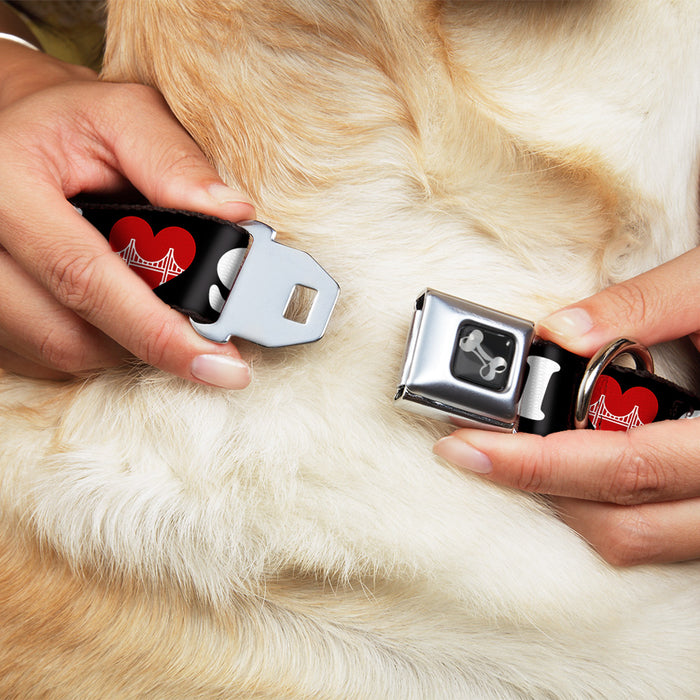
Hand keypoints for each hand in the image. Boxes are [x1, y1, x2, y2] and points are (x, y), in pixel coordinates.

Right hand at [0, 40, 254, 386]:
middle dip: (148, 341)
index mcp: (7, 186)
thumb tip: (233, 214)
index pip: (85, 278)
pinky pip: (45, 357)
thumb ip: (175, 161)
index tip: (219, 364)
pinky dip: (95, 342)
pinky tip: (114, 307)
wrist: (12, 132)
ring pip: (60, 353)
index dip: (157, 331)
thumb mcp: (123, 116)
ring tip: (153, 301)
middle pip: (69, 335)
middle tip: (202, 334)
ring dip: (123, 341)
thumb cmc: (69, 123)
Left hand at [434, 246, 699, 565]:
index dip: (536, 464)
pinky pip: (656, 533)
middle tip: (478, 447)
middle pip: (623, 524)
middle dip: (538, 487)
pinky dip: (604, 503)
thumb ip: (643, 306)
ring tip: (522, 451)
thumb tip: (559, 331)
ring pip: (639, 540)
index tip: (467, 447)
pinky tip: (577, 459)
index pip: (625, 468)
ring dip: (569, 501)